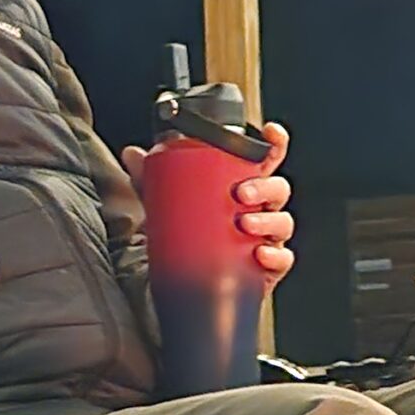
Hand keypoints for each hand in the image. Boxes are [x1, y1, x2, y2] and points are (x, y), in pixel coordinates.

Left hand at [123, 119, 294, 283]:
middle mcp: (261, 209)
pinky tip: (259, 254)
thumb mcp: (167, 206)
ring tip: (243, 224)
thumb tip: (131, 154)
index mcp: (245, 187)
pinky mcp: (268, 267)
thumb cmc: (189, 237)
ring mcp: (267, 237)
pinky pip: (282, 259)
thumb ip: (151, 181)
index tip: (270, 132)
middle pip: (277, 189)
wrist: (187, 283)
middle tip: (239, 193)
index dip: (275, 143)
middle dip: (264, 187)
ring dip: (267, 220)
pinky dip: (275, 256)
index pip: (268, 160)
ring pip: (282, 221)